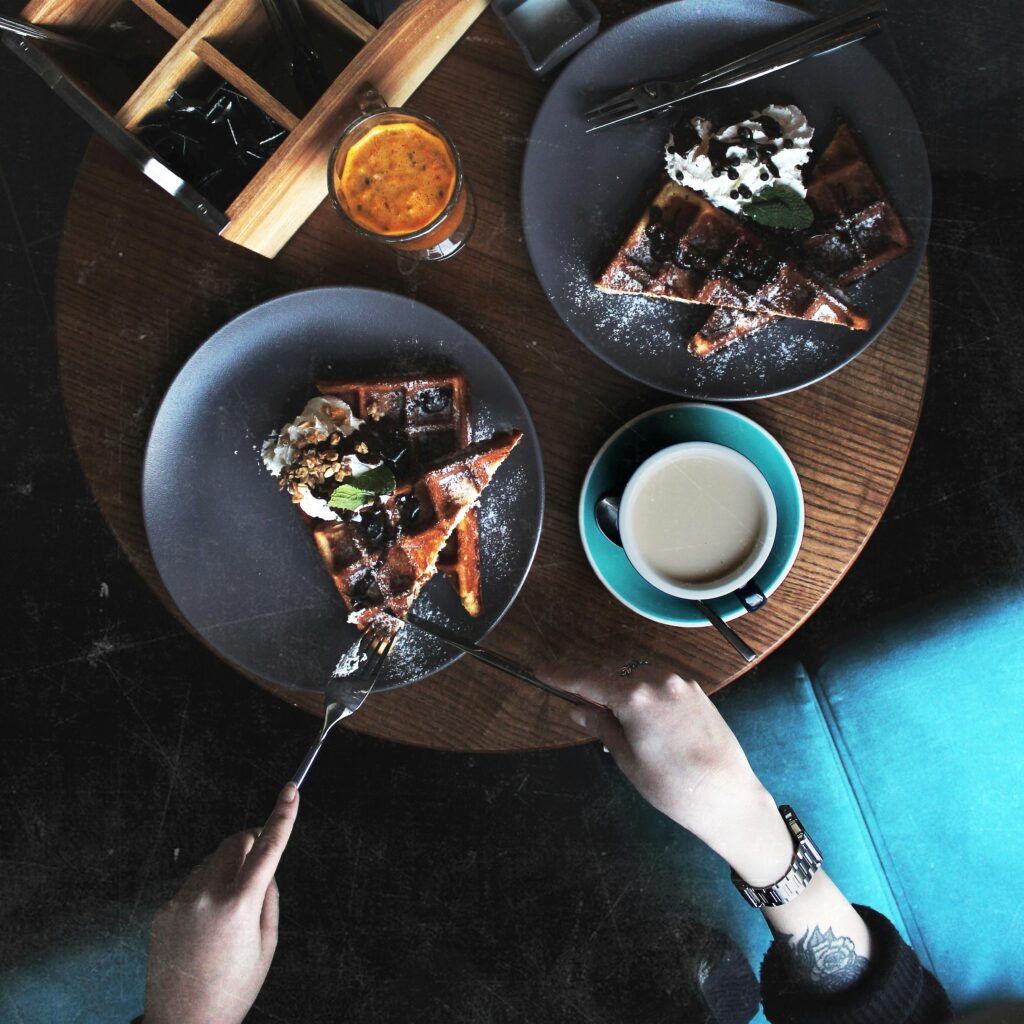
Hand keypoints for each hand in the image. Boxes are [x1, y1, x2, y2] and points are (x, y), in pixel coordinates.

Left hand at [144, 784, 299, 1023]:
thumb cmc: (232, 990)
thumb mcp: (266, 946)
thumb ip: (269, 898)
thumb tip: (264, 868)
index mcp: (239, 906)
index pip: (267, 848)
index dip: (281, 816)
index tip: (290, 790)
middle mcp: (206, 896)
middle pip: (233, 842)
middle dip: (249, 845)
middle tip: (257, 869)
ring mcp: (180, 902)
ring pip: (212, 863)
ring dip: (226, 872)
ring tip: (226, 919)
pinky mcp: (163, 911)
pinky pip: (192, 886)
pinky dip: (205, 893)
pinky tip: (204, 931)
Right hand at [565, 665, 793, 884]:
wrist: (728, 796)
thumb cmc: (672, 786)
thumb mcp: (628, 760)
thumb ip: (601, 727)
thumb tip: (578, 710)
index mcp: (636, 697)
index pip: (588, 680)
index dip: (562, 675)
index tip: (541, 671)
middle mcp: (658, 680)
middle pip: (614, 673)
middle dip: (594, 685)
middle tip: (581, 706)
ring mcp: (680, 683)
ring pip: (638, 675)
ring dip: (621, 688)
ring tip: (616, 718)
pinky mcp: (696, 691)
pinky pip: (659, 682)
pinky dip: (644, 692)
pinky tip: (644, 717)